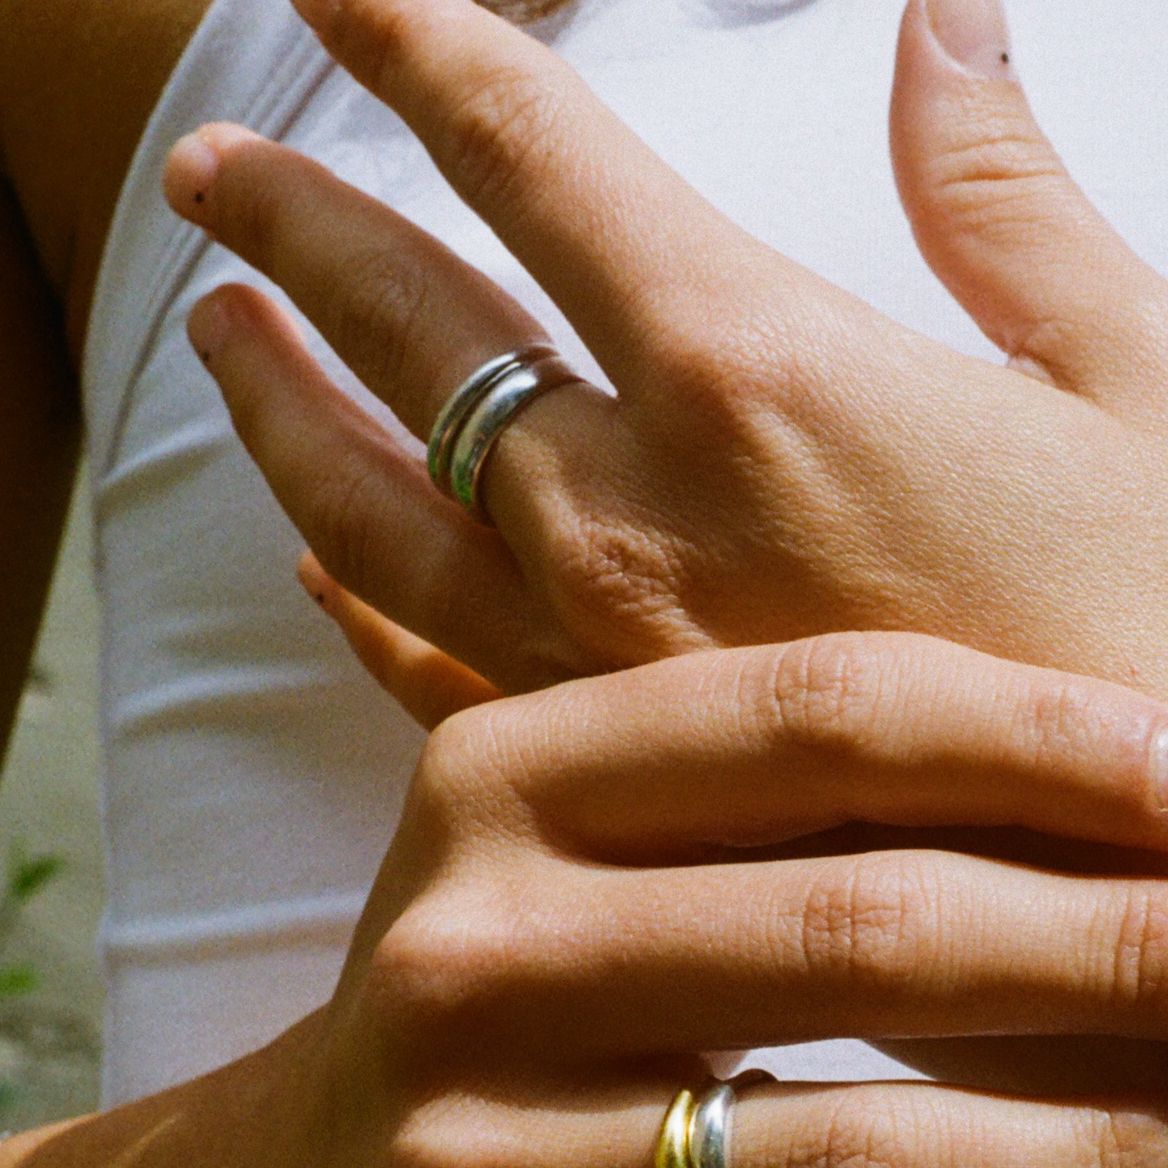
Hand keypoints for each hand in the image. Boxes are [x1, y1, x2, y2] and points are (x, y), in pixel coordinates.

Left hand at [162, 0, 1167, 699]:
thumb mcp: (1135, 380)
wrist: (1145, 895)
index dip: (421, 47)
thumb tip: (945, 22)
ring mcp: (591, 650)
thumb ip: (1003, 196)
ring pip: (371, 502)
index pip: (534, 158)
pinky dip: (358, 607)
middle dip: (295, 224)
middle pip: (407, 323)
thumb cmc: (1166, 630)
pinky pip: (430, 667)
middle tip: (211, 173)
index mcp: (758, 375)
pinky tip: (312, 570)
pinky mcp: (603, 764)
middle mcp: (631, 509)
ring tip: (216, 337)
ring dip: (279, 406)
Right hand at [278, 634, 1167, 1164]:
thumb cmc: (514, 968)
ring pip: (872, 1126)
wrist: (336, 1159)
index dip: (1035, 735)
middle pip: (865, 912)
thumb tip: (1053, 743)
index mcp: (503, 767)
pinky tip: (1097, 1165)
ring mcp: (483, 1120)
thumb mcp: (580, 839)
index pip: (813, 711)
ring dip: (1100, 1113)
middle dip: (1116, 930)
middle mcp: (476, 927)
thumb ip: (743, 784)